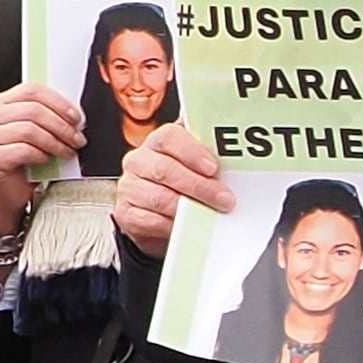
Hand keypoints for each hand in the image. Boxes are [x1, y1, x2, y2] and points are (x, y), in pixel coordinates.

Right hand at [0, 85, 79, 238]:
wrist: (7, 191)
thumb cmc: (25, 160)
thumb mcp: (36, 132)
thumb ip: (47, 117)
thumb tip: (74, 115)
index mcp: (1, 103)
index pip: (32, 90)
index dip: (58, 102)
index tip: (77, 117)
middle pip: (33, 110)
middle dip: (62, 126)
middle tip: (78, 139)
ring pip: (29, 130)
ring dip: (56, 142)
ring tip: (68, 152)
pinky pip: (23, 150)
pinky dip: (41, 155)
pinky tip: (47, 160)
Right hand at [112, 121, 229, 254]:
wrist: (158, 216)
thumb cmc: (181, 185)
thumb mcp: (194, 167)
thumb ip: (207, 160)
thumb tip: (236, 164)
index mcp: (157, 142)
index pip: (169, 137)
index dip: (192, 152)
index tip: (213, 168)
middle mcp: (139, 161)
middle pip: (166, 170)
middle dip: (199, 186)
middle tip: (224, 198)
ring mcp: (129, 187)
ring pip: (159, 197)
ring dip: (188, 207)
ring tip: (210, 213)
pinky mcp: (126, 213)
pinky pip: (150, 220)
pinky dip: (172, 224)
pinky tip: (187, 225)